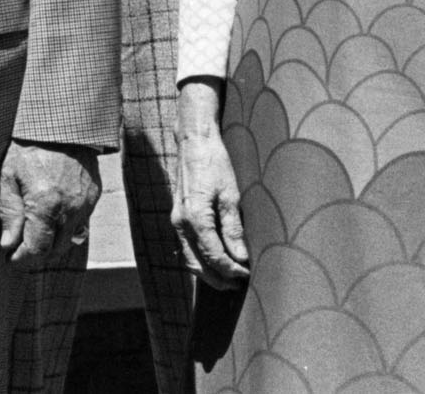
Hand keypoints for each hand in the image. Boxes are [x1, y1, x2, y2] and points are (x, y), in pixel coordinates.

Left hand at [0, 141, 99, 266]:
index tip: (10, 259)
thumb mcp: (9, 175)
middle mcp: (69, 210)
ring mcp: (85, 205)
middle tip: (19, 249)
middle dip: (36, 254)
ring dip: (52, 244)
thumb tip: (7, 244)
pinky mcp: (93, 198)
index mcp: (45, 206)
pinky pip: (80, 225)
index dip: (22, 260)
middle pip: (54, 250)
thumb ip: (9, 212)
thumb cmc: (29, 146)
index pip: (36, 250)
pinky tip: (51, 220)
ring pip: (69, 240)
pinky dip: (66, 229)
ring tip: (34, 235)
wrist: (63, 123)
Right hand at [172, 79, 249, 288]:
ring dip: (207, 271)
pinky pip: (187, 244)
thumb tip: (240, 257)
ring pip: (189, 256)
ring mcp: (176, 218)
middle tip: (238, 285)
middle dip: (217, 278)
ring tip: (228, 277)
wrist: (194, 141)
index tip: (248, 275)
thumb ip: (233, 228)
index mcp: (195, 218)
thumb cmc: (214, 163)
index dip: (231, 270)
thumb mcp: (231, 195)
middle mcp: (181, 222)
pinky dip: (199, 257)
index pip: (214, 256)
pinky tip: (214, 258)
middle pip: (197, 263)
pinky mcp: (178, 214)